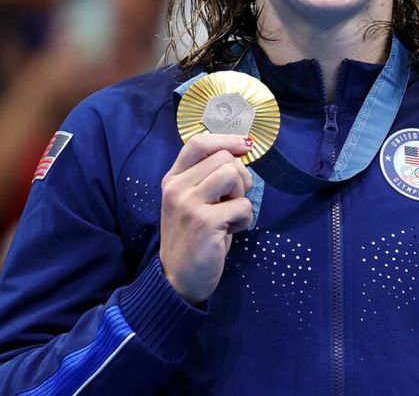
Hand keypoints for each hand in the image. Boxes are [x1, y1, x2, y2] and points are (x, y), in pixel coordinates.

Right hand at [159, 134, 254, 304]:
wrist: (178, 279)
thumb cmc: (194, 239)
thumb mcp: (193, 202)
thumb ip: (207, 177)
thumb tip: (240, 151)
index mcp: (173, 179)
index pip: (198, 143)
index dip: (225, 139)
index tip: (244, 145)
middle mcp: (176, 188)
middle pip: (223, 157)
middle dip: (240, 177)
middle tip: (233, 200)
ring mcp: (188, 204)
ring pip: (233, 174)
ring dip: (242, 196)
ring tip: (230, 215)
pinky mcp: (204, 221)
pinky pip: (242, 205)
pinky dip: (245, 219)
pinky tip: (230, 231)